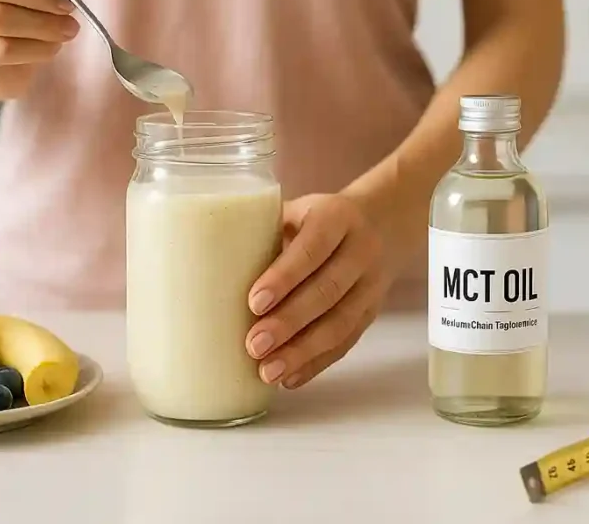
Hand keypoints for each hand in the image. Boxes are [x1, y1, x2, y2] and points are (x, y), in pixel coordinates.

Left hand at [244, 193, 389, 388]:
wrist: (383, 223)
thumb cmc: (319, 218)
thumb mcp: (296, 210)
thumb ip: (262, 231)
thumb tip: (205, 266)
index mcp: (337, 217)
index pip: (313, 247)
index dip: (285, 276)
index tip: (254, 302)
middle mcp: (360, 250)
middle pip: (327, 291)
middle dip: (289, 322)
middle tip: (253, 345)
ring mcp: (371, 285)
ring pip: (340, 323)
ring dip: (302, 352)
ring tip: (267, 371)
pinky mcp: (371, 312)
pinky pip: (346, 343)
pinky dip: (316, 363)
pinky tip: (289, 378)